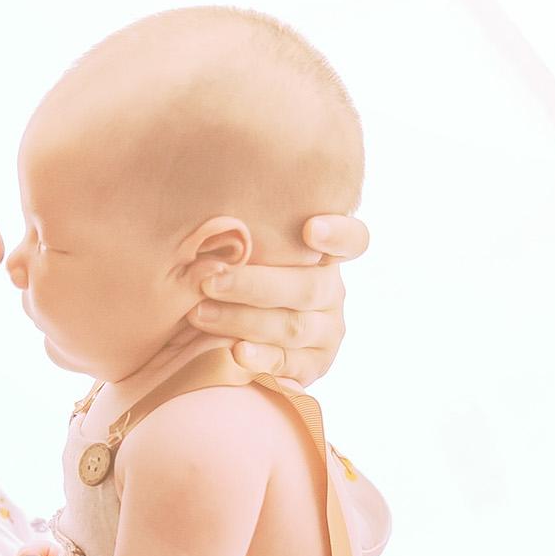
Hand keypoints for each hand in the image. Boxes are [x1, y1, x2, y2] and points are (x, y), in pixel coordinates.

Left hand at [188, 213, 368, 388]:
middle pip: (308, 287)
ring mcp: (326, 332)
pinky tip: (236, 353)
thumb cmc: (222, 280)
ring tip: (200, 313)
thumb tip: (208, 188)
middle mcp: (330, 292)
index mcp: (321, 257)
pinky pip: (289, 364)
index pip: (353, 240)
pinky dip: (261, 359)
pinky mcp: (312, 367)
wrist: (211, 341)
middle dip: (253, 284)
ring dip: (243, 319)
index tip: (310, 229)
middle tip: (208, 279)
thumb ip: (241, 236)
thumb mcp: (236, 254)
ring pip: (294, 325)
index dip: (339, 234)